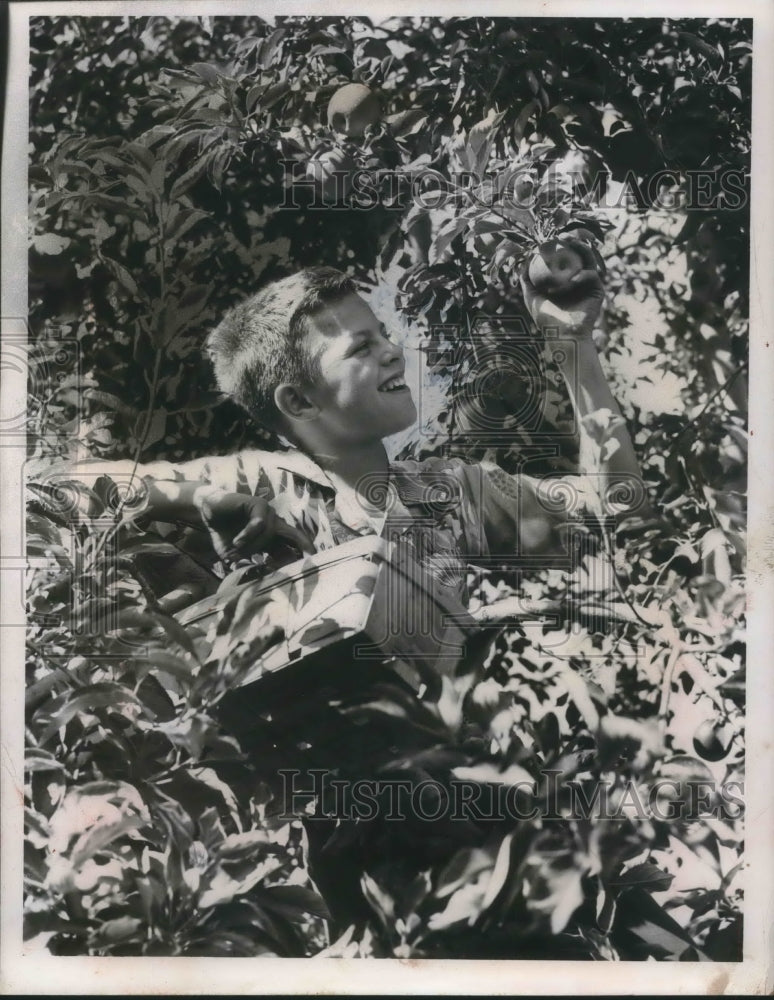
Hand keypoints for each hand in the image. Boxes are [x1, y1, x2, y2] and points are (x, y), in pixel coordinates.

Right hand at [195, 489, 314, 562]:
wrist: (208, 511)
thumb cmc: (223, 534)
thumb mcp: (233, 555)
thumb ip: (243, 565)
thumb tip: (253, 578)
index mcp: (272, 539)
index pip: (292, 549)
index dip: (299, 558)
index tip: (307, 571)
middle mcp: (274, 525)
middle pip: (296, 536)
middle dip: (305, 547)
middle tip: (310, 558)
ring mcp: (268, 514)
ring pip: (269, 534)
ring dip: (252, 546)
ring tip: (236, 548)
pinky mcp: (259, 504)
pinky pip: (259, 524)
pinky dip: (248, 535)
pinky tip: (237, 541)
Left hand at [520, 240, 603, 339]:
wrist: (563, 336)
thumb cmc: (547, 320)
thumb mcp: (532, 298)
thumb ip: (527, 282)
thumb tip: (523, 264)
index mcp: (564, 281)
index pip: (564, 258)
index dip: (561, 246)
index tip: (551, 238)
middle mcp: (577, 280)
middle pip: (578, 255)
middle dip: (573, 241)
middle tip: (563, 236)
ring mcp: (588, 284)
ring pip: (589, 260)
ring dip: (582, 249)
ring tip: (572, 243)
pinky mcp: (598, 290)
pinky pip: (592, 275)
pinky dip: (582, 275)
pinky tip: (572, 280)